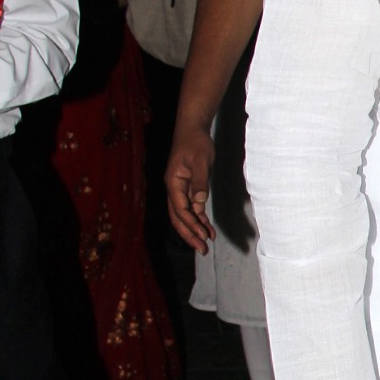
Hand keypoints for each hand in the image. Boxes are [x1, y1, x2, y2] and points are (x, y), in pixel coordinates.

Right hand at [166, 122, 215, 251]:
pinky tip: (207, 228)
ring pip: (183, 215)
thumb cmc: (196, 143)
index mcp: (173, 183)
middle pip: (178, 218)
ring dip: (194, 230)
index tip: (203, 236)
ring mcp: (178, 189)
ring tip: (206, 243)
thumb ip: (199, 183)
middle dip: (189, 235)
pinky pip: (190, 208)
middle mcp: (173, 189)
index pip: (181, 210)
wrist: (192, 129)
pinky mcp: (186, 188)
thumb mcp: (200, 162)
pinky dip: (198, 219)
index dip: (192, 224)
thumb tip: (199, 204)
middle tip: (202, 250)